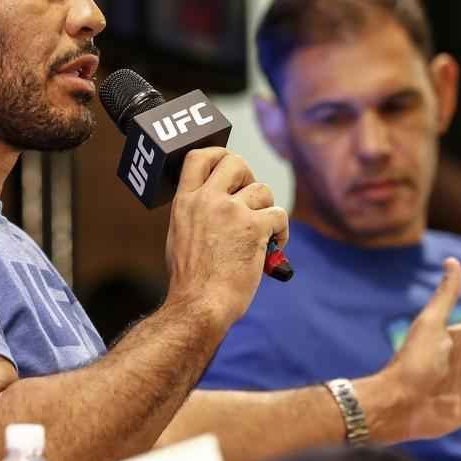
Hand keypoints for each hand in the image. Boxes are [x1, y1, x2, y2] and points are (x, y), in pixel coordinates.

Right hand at [164, 148, 287, 328]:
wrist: (199, 305)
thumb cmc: (190, 281)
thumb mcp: (180, 235)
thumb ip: (196, 212)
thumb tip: (219, 201)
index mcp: (185, 202)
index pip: (198, 157)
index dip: (218, 154)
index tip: (227, 165)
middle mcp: (207, 200)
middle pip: (235, 162)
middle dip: (248, 176)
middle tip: (251, 198)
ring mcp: (231, 212)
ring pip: (262, 190)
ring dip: (266, 210)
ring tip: (262, 234)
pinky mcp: (254, 228)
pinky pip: (279, 214)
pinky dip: (280, 232)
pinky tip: (272, 247)